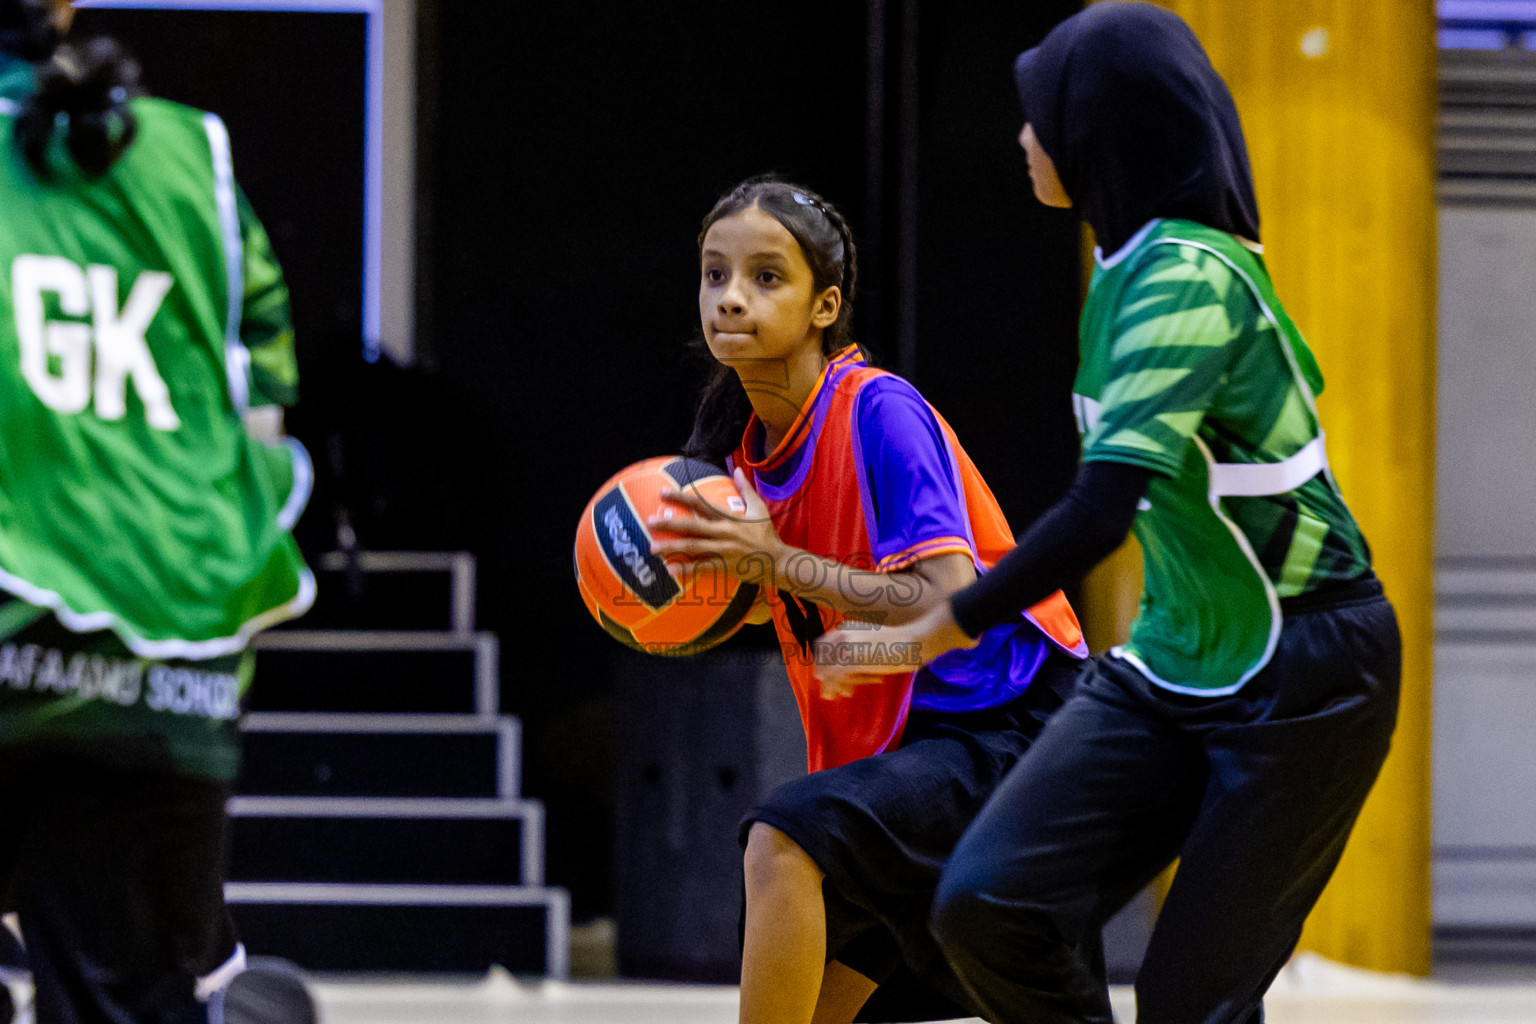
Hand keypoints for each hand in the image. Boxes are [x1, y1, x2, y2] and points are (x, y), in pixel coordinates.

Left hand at [648, 468, 784, 584]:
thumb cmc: (767, 534)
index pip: (701, 504)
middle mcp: (725, 532)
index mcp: (730, 517)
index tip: (663, 493)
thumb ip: (745, 489)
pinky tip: (671, 571)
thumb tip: (738, 470)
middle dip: (669, 523)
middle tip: (648, 522)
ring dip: (672, 548)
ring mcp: (724, 550)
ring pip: (694, 548)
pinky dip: (687, 570)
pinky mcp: (726, 566)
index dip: (681, 497)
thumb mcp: (759, 509)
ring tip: (653, 548)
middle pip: (692, 526)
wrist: (778, 561)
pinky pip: (703, 568)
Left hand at [815, 600, 976, 698]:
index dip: (822, 663)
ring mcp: (847, 646)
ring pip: (829, 671)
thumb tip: (842, 675)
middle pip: (822, 660)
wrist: (913, 641)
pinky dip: (839, 687)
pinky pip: (838, 677)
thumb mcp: (871, 643)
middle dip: (826, 677)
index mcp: (845, 627)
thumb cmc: (897, 645)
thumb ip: (855, 653)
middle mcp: (842, 634)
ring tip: (842, 695)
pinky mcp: (854, 660)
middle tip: (831, 691)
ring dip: (833, 685)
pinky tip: (847, 694)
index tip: (825, 676)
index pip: (822, 646)